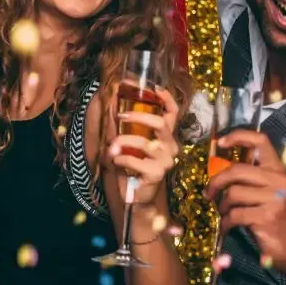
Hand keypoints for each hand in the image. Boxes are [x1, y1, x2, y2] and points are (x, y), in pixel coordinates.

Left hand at [105, 87, 179, 206]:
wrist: (139, 196)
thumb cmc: (135, 166)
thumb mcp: (132, 144)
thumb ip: (128, 127)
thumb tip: (112, 106)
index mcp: (166, 136)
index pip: (173, 113)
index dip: (166, 98)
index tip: (154, 88)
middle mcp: (170, 147)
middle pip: (160, 123)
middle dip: (138, 116)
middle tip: (120, 115)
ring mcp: (165, 161)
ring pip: (144, 142)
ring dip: (123, 141)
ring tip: (112, 145)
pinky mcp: (157, 174)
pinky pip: (134, 160)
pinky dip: (120, 158)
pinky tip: (115, 161)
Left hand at [204, 129, 285, 271]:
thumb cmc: (279, 219)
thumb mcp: (271, 193)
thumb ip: (253, 178)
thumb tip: (220, 168)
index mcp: (279, 170)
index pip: (260, 141)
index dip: (238, 136)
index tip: (221, 143)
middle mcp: (279, 180)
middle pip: (237, 170)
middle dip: (216, 182)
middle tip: (209, 194)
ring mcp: (274, 198)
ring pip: (233, 193)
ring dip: (223, 206)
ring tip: (225, 214)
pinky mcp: (267, 217)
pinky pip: (235, 214)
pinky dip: (226, 222)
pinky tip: (227, 227)